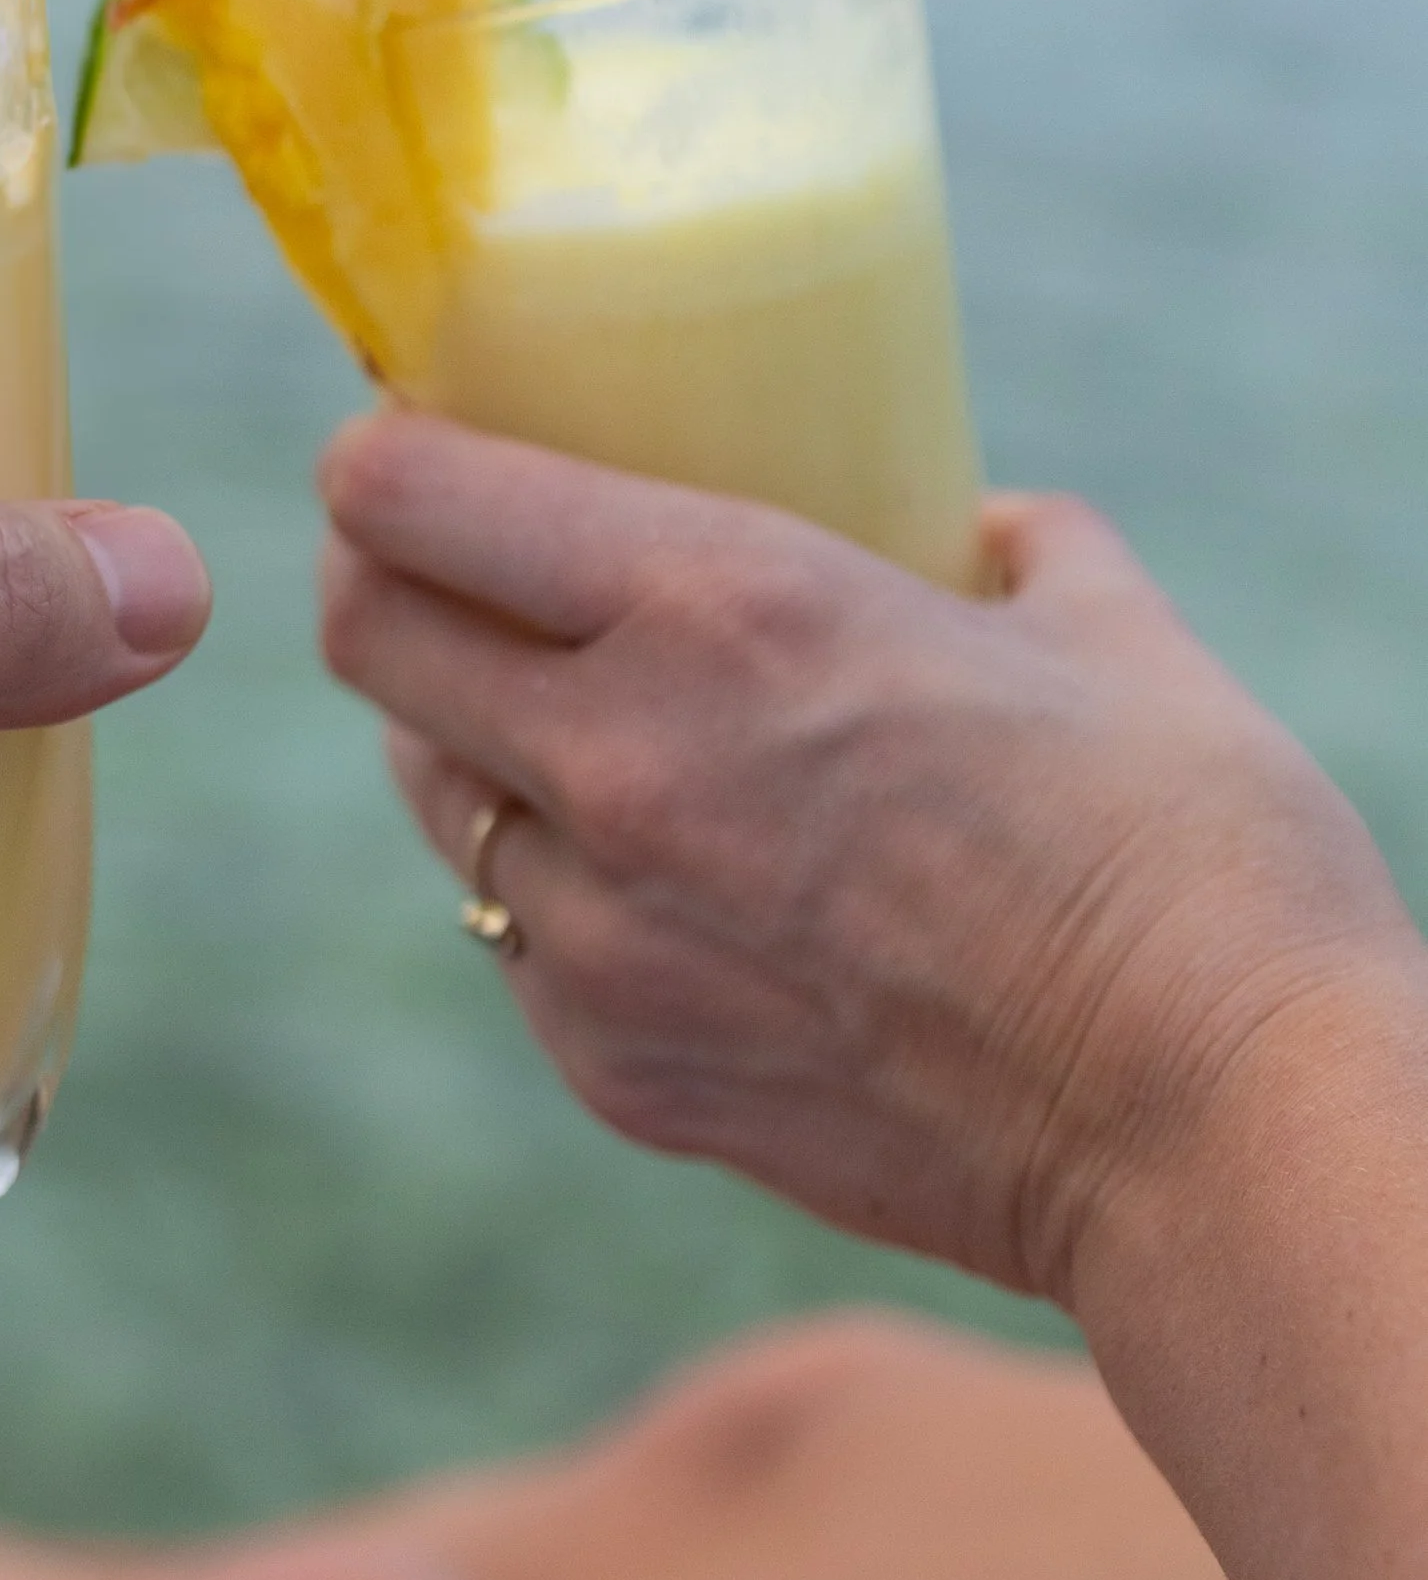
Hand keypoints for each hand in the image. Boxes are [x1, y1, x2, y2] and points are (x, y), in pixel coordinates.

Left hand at [317, 411, 1419, 1307]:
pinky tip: (655, 879)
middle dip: (384, 577)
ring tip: (553, 716)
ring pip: (428, 795)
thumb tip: (981, 521)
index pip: (406, 502)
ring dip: (462, 737)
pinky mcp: (614, 1071)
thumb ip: (1013, 546)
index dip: (382, 461)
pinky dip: (556, 889)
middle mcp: (616, 761)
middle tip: (443, 561)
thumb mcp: (1103, 629)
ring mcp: (598, 935)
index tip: (404, 447)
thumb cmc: (1190, 857)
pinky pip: (517, 940)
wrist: (1214, 1132)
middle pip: (365, 635)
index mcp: (718, 606)